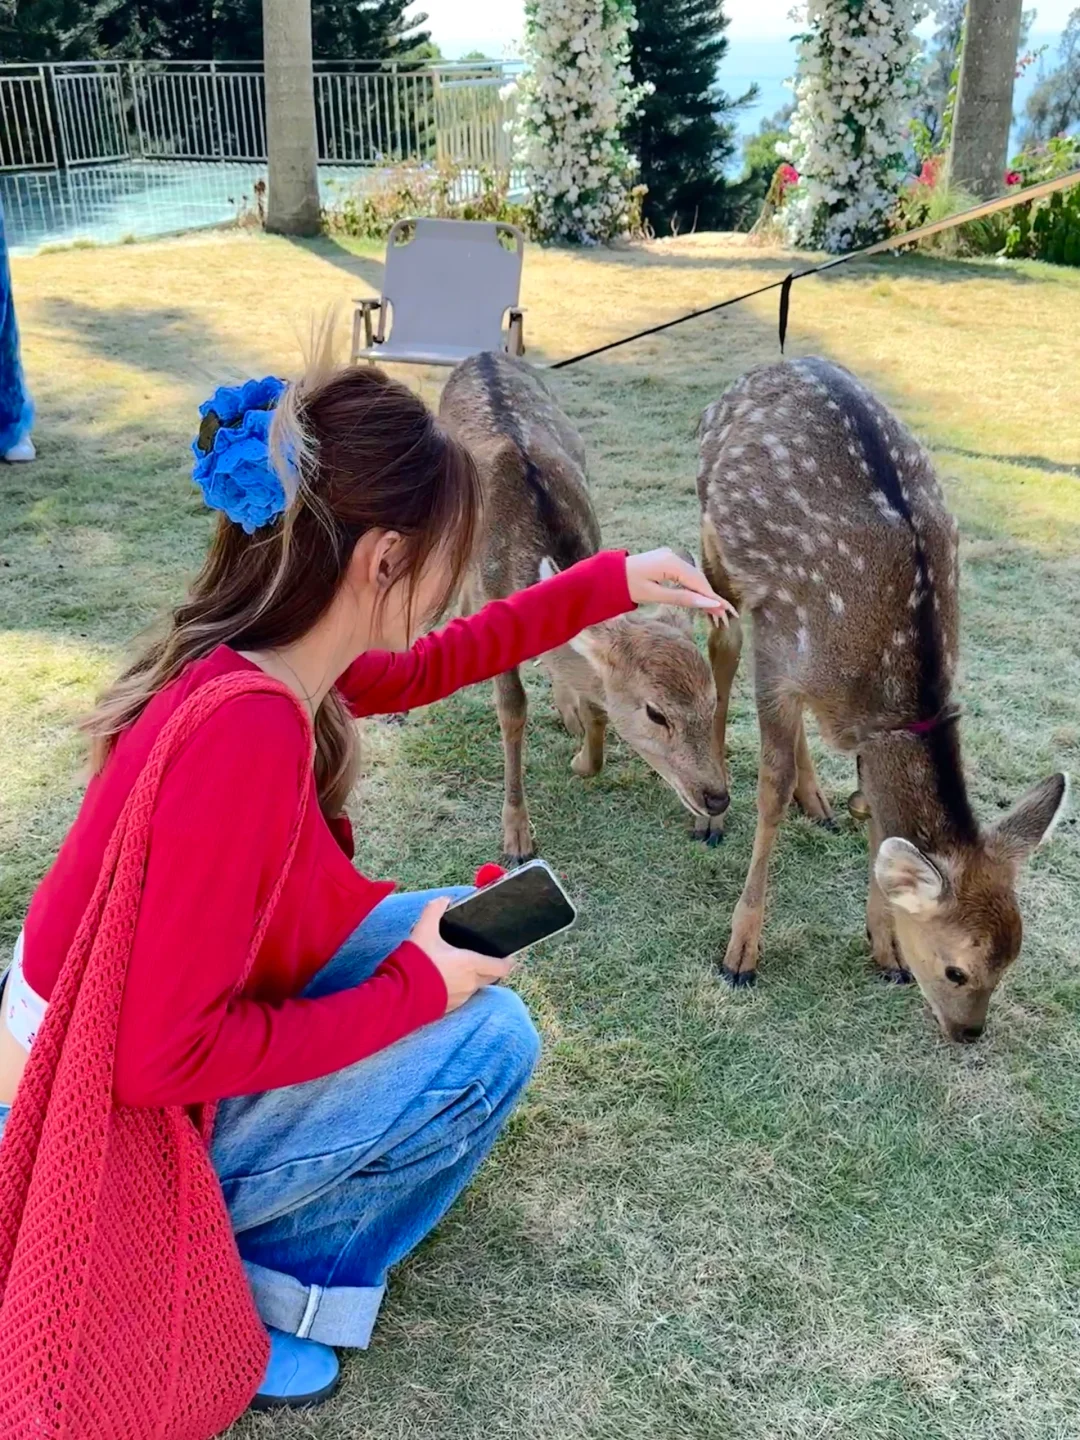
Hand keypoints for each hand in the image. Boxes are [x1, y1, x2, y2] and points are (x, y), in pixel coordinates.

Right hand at [409, 897, 514, 1013]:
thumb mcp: (423, 931)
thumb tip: (444, 899)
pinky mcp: (450, 1008)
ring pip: (477, 987)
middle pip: (492, 977)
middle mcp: (470, 983)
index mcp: (471, 964)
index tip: (507, 953)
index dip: (507, 960)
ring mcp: (461, 998)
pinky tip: (447, 979)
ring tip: (463, 965)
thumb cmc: (415, 963)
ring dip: (475, 977)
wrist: (398, 996)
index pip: (502, 966)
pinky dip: (461, 987)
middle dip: (491, 967)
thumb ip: (434, 911)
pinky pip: (463, 996)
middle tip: (484, 955)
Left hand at [625, 548, 735, 623]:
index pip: (699, 583)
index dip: (713, 598)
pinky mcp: (666, 561)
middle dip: (711, 598)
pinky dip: (692, 588)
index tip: (727, 612)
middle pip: (699, 580)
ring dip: (703, 594)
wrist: (605, 575)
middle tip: (725, 617)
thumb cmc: (625, 585)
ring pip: (693, 577)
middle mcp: (674, 556)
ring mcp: (670, 557)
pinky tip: (700, 599)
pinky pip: (684, 575)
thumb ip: (682, 598)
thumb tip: (707, 604)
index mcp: (671, 563)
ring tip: (716, 612)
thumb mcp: (654, 595)